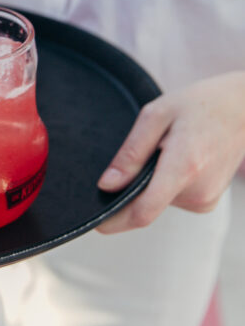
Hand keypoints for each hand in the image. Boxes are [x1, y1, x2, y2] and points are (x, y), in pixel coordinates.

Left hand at [97, 72, 244, 233]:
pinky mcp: (207, 202)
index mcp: (183, 168)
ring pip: (158, 202)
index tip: (96, 221)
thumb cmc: (200, 105)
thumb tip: (107, 185)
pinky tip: (179, 160)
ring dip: (152, 183)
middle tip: (146, 152)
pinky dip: (166, 184)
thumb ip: (130, 153)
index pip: (143, 212)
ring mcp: (205, 200)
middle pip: (146, 206)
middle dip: (133, 188)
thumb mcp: (156, 115)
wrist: (242, 108)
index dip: (114, 220)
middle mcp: (197, 191)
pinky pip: (172, 199)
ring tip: (169, 150)